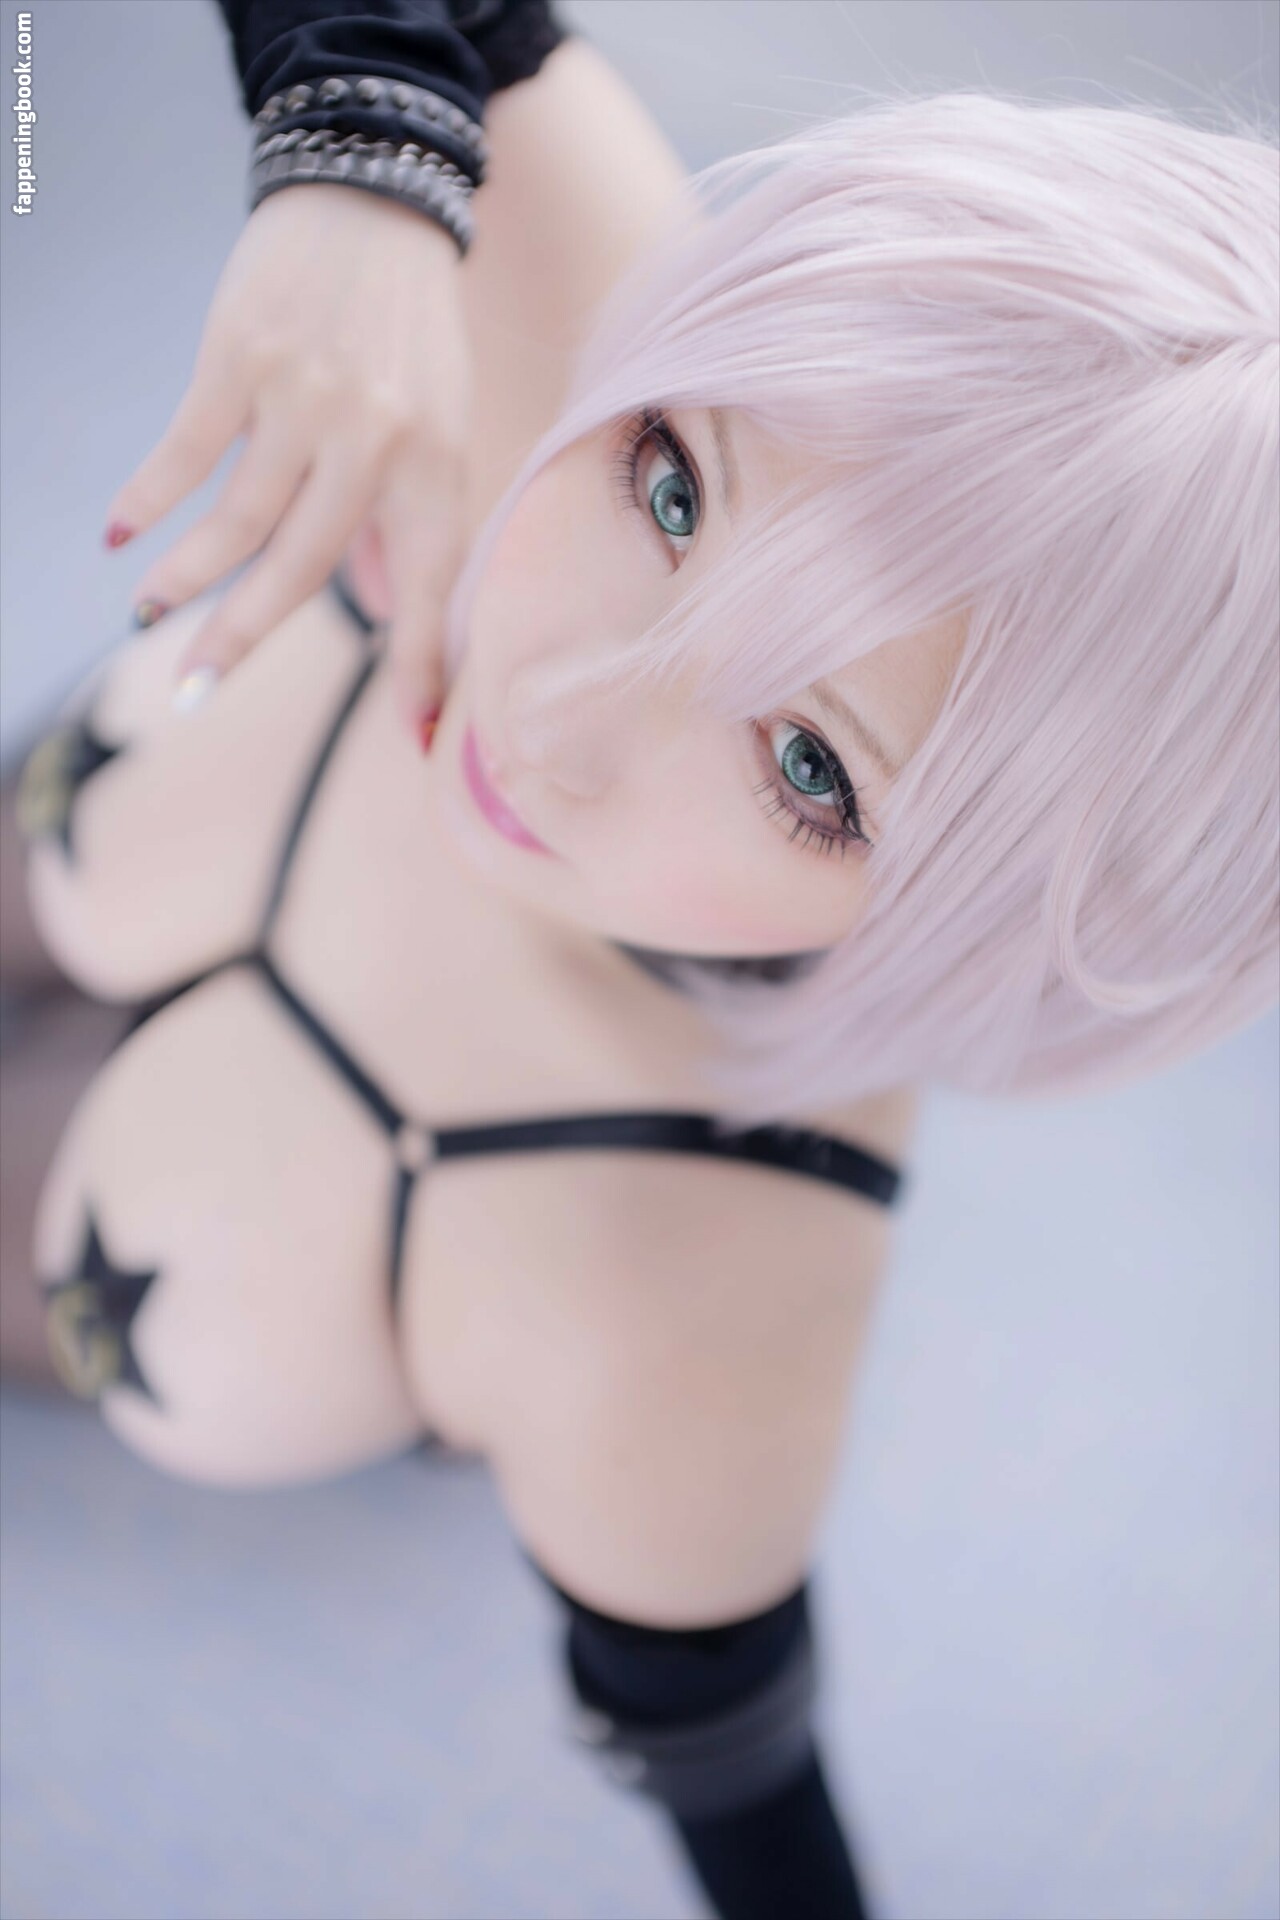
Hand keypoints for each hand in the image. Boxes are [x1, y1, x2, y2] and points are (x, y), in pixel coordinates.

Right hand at [103, 184, 473, 733]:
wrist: (375, 196)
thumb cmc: (410, 329)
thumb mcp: (439, 424)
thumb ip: (406, 515)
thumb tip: (382, 603)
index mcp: (435, 467)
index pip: (432, 586)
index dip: (421, 663)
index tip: (413, 737)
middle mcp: (376, 445)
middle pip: (303, 567)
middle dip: (245, 640)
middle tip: (195, 693)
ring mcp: (306, 401)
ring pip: (236, 519)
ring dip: (184, 577)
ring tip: (147, 613)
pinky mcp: (242, 359)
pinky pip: (187, 451)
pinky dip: (147, 498)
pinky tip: (119, 534)